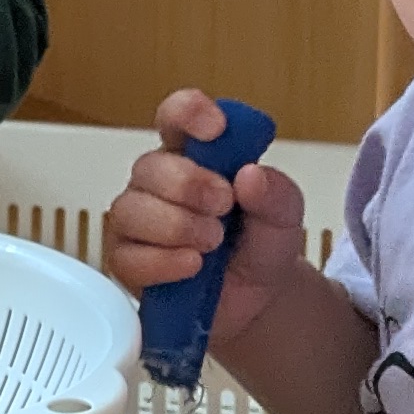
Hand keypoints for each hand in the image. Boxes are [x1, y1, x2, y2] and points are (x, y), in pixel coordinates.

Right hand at [100, 89, 313, 340]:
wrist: (258, 300)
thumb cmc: (261, 245)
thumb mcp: (286, 216)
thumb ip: (277, 193)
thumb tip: (250, 176)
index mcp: (194, 155)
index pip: (176, 117)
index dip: (187, 113)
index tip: (215, 128)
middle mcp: (158, 183)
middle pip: (149, 166)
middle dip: (188, 185)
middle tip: (224, 206)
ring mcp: (138, 223)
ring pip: (130, 211)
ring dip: (176, 226)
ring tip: (212, 244)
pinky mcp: (128, 263)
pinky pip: (128, 257)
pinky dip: (163, 262)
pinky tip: (193, 267)